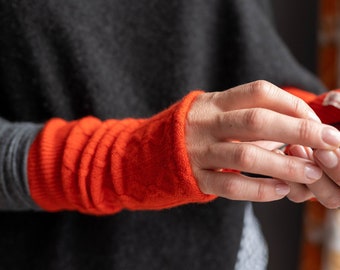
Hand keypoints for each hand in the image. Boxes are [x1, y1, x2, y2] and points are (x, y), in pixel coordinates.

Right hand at [186, 80, 339, 201]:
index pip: (258, 93)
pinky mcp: (195, 177)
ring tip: (312, 172)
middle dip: (297, 131)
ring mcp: (199, 151)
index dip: (291, 104)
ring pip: (244, 156)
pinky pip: (229, 186)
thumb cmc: (196, 130)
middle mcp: (206, 124)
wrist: (152, 151)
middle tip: (329, 141)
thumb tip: (299, 126)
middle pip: (256, 121)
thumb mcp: (216, 113)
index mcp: (214, 102)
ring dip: (283, 165)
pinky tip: (281, 191)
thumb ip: (250, 117)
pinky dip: (259, 190)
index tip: (316, 120)